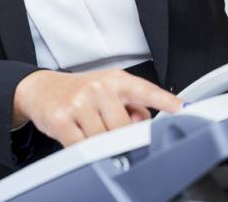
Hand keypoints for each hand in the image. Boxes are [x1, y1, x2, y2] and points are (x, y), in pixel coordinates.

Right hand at [12, 68, 182, 146]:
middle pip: (124, 126)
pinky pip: (81, 146)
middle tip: (107, 127)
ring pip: (103, 139)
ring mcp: (79, 102)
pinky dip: (83, 148)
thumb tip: (141, 124)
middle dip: (119, 134)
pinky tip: (78, 136)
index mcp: (116, 80)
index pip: (146, 91)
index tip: (184, 110)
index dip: (167, 102)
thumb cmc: (82, 91)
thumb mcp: (110, 90)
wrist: (42, 88)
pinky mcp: (61, 120)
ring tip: (90, 128)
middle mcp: (99, 87)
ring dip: (100, 142)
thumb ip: (132, 106)